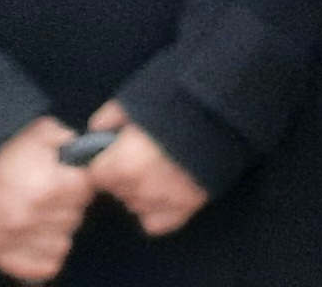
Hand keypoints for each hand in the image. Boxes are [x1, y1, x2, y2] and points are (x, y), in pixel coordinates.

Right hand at [0, 116, 93, 282]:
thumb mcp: (37, 132)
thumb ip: (66, 139)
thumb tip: (84, 150)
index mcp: (45, 185)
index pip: (85, 189)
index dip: (79, 179)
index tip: (68, 176)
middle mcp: (32, 218)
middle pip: (75, 216)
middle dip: (68, 203)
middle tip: (53, 193)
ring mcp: (17, 241)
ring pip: (63, 242)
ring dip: (57, 228)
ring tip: (43, 213)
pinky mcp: (3, 258)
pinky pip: (44, 266)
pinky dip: (45, 253)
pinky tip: (38, 235)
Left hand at [81, 103, 208, 236]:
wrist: (225, 111)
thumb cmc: (180, 101)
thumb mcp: (140, 99)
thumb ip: (111, 116)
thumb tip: (97, 129)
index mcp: (122, 164)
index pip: (96, 174)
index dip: (105, 160)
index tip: (116, 149)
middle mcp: (139, 189)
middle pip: (116, 189)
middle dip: (123, 174)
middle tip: (144, 152)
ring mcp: (162, 202)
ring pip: (135, 204)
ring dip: (140, 190)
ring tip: (161, 165)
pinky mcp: (185, 209)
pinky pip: (154, 222)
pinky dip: (156, 210)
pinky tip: (166, 189)